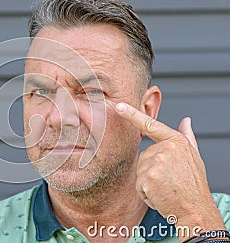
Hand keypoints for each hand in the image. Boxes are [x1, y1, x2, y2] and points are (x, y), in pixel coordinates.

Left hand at [115, 102, 224, 237]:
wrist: (196, 210)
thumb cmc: (194, 185)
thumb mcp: (194, 157)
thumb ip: (187, 137)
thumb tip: (186, 120)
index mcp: (176, 141)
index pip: (151, 125)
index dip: (132, 114)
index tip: (119, 106)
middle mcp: (167, 148)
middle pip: (144, 157)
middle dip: (152, 171)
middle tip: (169, 181)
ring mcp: (157, 161)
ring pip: (140, 172)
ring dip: (149, 184)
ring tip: (166, 189)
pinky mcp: (149, 176)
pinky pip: (138, 185)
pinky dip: (146, 194)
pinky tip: (161, 196)